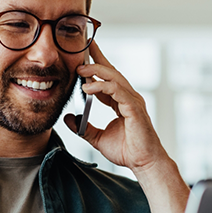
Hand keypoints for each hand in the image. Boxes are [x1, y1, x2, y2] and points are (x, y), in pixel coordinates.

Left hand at [64, 40, 166, 174]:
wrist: (143, 163)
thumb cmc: (127, 151)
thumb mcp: (97, 138)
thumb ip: (83, 128)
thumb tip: (68, 119)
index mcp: (120, 102)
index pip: (107, 78)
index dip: (95, 65)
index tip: (82, 55)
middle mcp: (128, 97)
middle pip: (111, 71)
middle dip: (97, 58)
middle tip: (81, 49)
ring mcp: (132, 101)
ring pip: (114, 77)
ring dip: (96, 71)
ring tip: (79, 70)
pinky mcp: (134, 108)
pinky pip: (117, 91)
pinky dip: (102, 87)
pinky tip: (88, 87)